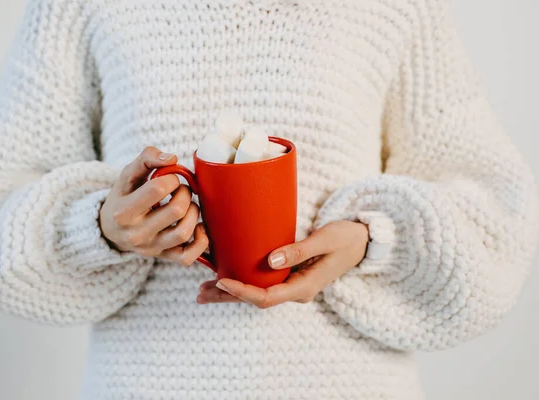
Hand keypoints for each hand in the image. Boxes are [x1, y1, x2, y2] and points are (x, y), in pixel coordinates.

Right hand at [100, 147, 208, 265]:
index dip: (172, 178)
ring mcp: (152, 248)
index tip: (170, 178)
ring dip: (194, 213)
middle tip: (181, 190)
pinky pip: (188, 257)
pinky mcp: (164, 257)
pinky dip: (200, 242)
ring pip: (184, 232)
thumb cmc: (124, 197)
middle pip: (176, 210)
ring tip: (188, 206)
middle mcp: (137, 234)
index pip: (157, 189)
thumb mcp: (127, 175)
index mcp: (124, 212)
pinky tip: (198, 227)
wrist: (111, 230)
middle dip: (185, 193)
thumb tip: (172, 158)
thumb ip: (146, 159)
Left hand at [197, 221, 368, 307]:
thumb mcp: (325, 240)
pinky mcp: (290, 275)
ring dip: (231, 293)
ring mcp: (292, 284)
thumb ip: (299, 250)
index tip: (221, 280)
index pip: (267, 297)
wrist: (363, 241)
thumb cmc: (346, 238)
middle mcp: (296, 290)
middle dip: (228, 297)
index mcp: (304, 287)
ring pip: (257, 293)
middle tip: (200, 293)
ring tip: (203, 291)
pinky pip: (263, 283)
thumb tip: (271, 260)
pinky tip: (225, 277)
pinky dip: (243, 281)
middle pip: (256, 299)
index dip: (242, 291)